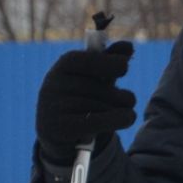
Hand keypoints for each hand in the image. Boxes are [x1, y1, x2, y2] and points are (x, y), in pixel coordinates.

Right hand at [35, 42, 136, 157]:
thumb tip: (128, 46)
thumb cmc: (83, 101)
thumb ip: (110, 62)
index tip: (125, 66)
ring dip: (119, 111)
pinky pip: (96, 121)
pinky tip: (128, 118)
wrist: (59, 136)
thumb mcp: (97, 80)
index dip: (107, 61)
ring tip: (119, 114)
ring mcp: (53, 108)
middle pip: (99, 87)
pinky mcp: (58, 129)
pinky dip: (117, 119)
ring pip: (101, 106)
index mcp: (62, 67)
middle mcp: (53, 85)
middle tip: (128, 99)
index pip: (86, 60)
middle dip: (120, 95)